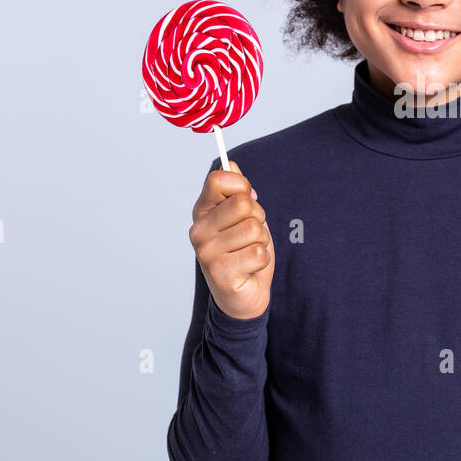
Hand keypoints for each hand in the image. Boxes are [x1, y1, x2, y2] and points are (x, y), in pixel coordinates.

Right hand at [188, 162, 273, 319]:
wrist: (243, 296)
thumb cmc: (243, 252)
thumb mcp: (242, 217)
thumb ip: (236, 191)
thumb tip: (229, 163)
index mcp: (202, 212)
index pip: (218, 180)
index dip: (241, 186)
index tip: (247, 198)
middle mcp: (198, 231)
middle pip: (243, 203)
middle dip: (258, 217)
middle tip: (251, 234)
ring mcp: (206, 253)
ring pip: (254, 228)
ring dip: (261, 240)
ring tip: (249, 252)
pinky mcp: (220, 273)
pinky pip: (259, 252)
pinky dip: (262, 260)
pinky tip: (250, 268)